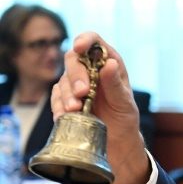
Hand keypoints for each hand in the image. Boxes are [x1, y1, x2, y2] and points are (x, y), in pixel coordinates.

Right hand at [51, 32, 149, 183]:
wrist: (116, 143)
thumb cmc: (124, 119)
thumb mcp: (125, 103)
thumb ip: (115, 84)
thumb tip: (109, 63)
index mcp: (108, 64)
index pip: (94, 42)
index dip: (85, 40)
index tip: (79, 47)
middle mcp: (90, 71)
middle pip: (73, 60)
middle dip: (76, 76)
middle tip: (83, 93)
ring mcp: (75, 85)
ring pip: (62, 80)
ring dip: (67, 95)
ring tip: (76, 110)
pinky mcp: (65, 100)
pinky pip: (56, 98)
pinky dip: (59, 107)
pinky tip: (66, 117)